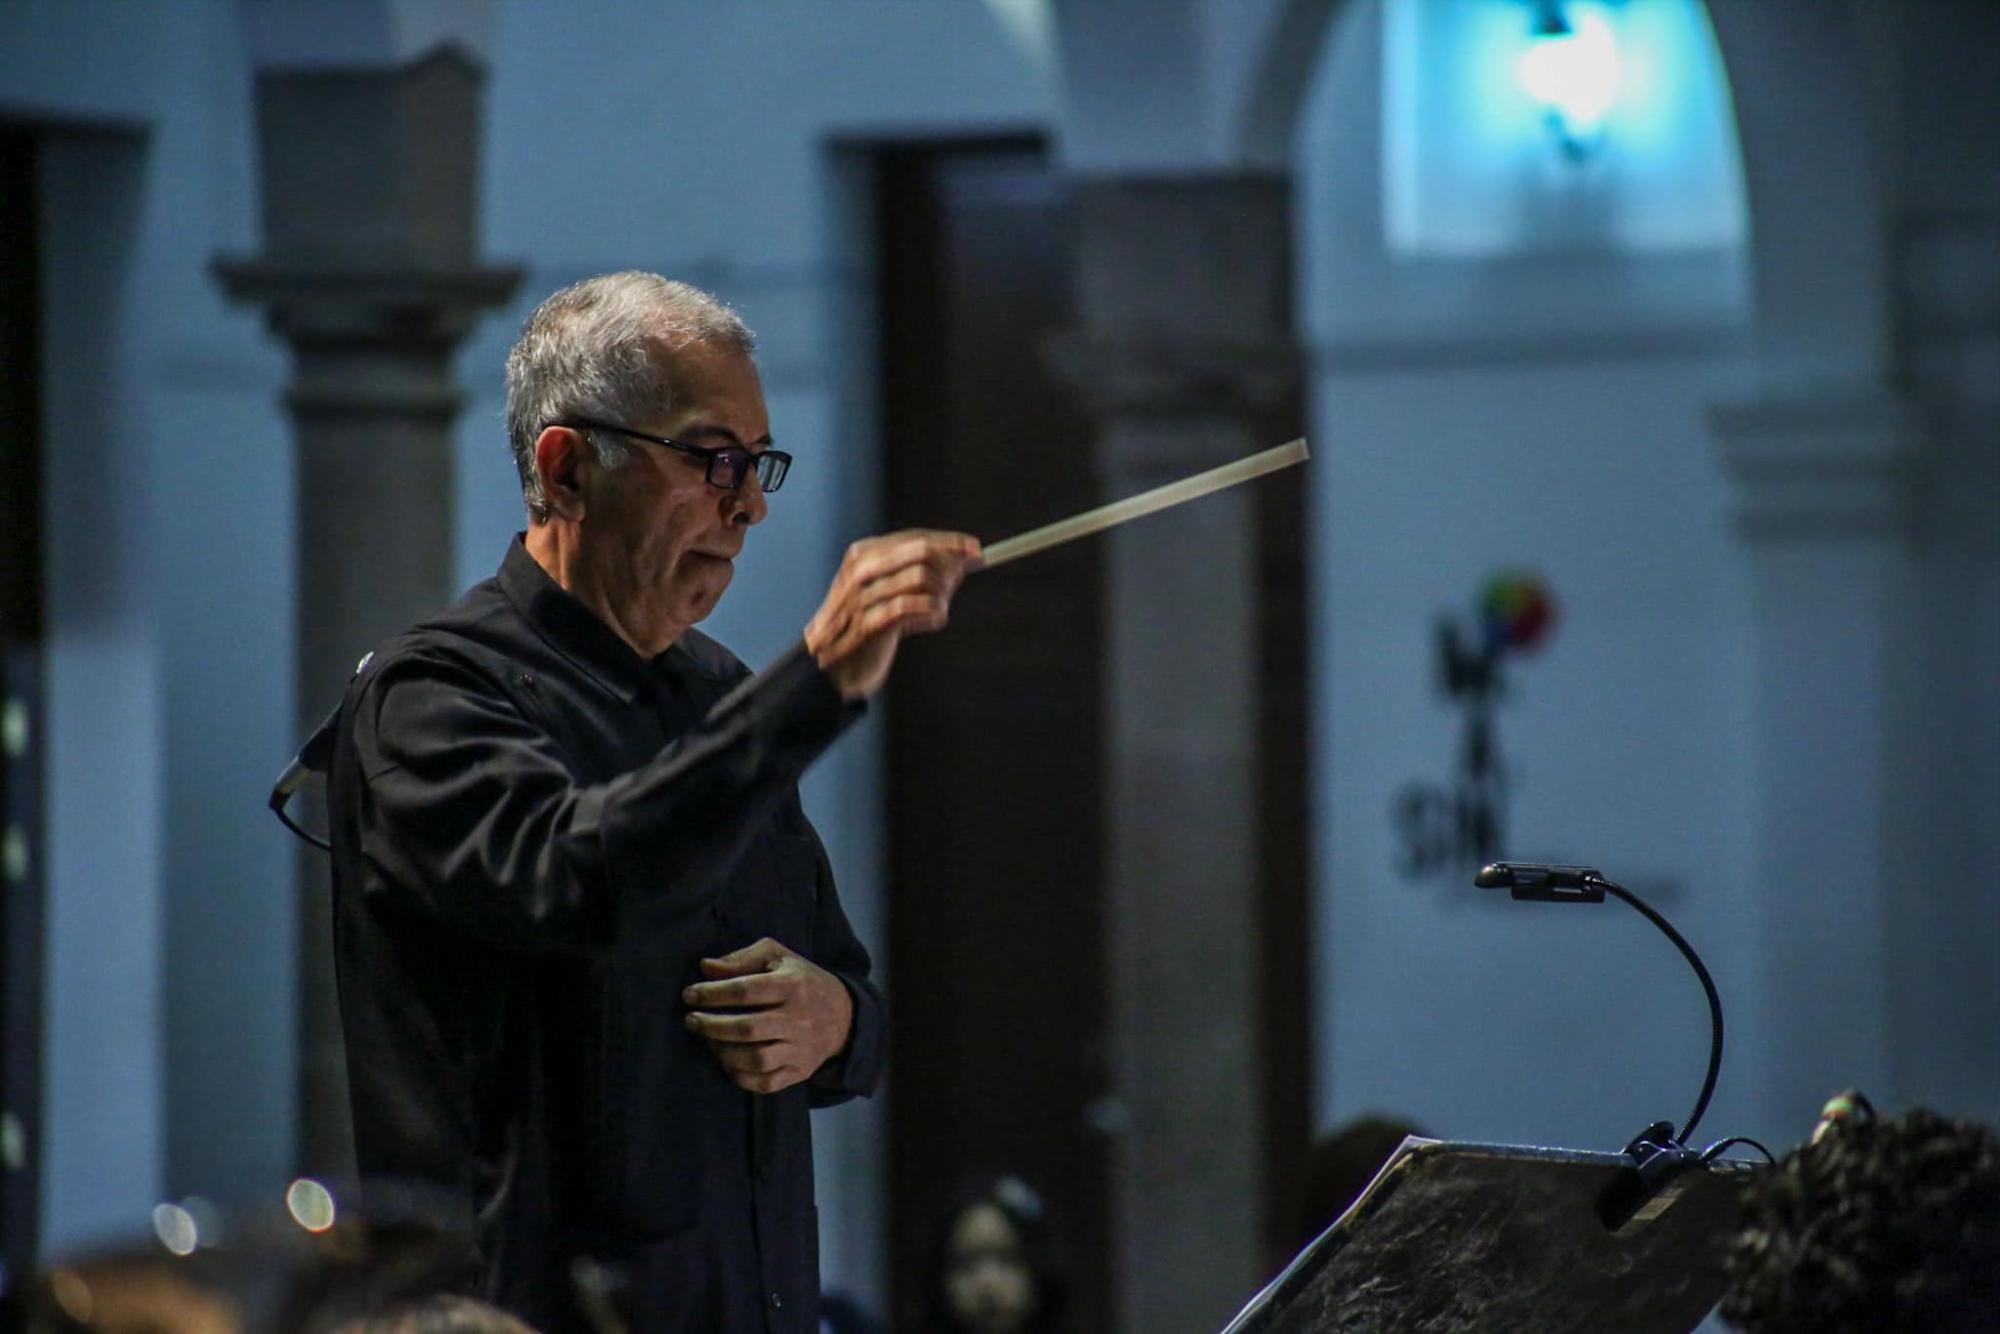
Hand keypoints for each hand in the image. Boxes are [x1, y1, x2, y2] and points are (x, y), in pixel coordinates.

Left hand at [682, 937, 854, 1094]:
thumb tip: (706, 968)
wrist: (845, 1016)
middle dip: (711, 1025)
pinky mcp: (799, 1072)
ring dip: (723, 1052)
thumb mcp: (779, 957)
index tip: (690, 994)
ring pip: (756, 1059)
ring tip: (708, 1040)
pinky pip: (765, 1083)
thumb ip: (742, 958)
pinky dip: (739, 1076)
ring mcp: (800, 1049)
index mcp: (793, 985)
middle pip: (747, 1028)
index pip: (745, 991)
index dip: (712, 994)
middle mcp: (799, 1019)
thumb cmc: (802, 981)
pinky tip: (727, 1061)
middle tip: (691, 1020)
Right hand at [803, 530, 981, 699]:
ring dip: (942, 593)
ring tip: (941, 607)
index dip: (950, 543)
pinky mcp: (870, 624)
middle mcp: (861, 570)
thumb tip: (963, 556)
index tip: (976, 551)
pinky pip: (915, 607)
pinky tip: (935, 619)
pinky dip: (934, 612)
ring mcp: (863, 596)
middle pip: (921, 552)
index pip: (915, 538)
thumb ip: (915, 570)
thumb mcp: (883, 589)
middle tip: (958, 583)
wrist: (834, 665)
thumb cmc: (866, 624)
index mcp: (863, 554)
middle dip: (949, 565)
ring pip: (922, 578)